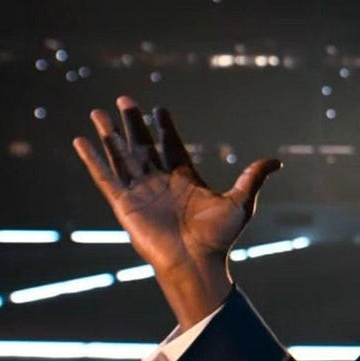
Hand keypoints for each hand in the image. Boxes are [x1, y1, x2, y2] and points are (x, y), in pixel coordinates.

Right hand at [72, 94, 282, 325]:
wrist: (197, 262)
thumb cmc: (219, 237)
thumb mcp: (241, 202)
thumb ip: (253, 178)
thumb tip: (278, 161)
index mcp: (185, 177)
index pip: (171, 145)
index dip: (164, 127)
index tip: (158, 108)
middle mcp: (160, 181)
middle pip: (143, 144)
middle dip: (133, 122)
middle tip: (123, 99)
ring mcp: (140, 191)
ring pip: (121, 155)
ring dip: (109, 135)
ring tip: (96, 112)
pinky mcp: (124, 204)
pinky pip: (105, 177)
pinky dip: (92, 159)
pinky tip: (81, 141)